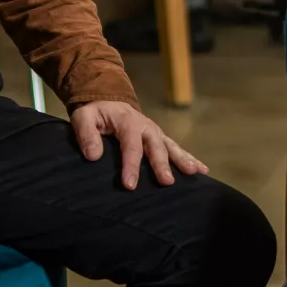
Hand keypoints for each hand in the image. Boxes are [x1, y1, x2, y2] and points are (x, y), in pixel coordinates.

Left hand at [73, 99, 205, 188]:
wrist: (110, 101)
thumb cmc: (96, 113)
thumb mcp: (84, 117)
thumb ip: (86, 134)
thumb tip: (93, 155)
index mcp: (128, 122)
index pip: (131, 146)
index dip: (131, 166)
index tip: (130, 185)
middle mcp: (146, 127)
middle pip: (156, 147)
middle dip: (162, 165)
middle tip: (167, 182)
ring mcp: (156, 133)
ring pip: (171, 147)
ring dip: (183, 160)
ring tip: (194, 173)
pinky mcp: (161, 139)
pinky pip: (177, 149)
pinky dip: (191, 158)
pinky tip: (202, 171)